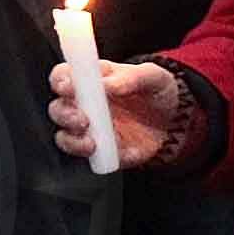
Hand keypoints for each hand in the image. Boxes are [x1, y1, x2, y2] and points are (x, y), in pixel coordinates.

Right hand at [53, 58, 192, 170]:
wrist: (175, 120)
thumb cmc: (157, 91)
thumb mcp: (152, 76)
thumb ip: (132, 77)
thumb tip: (108, 84)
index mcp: (90, 80)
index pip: (62, 77)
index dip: (60, 81)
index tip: (68, 88)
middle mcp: (83, 105)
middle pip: (58, 109)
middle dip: (65, 115)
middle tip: (84, 119)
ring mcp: (89, 130)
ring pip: (65, 137)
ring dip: (73, 140)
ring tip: (92, 142)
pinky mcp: (101, 151)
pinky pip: (90, 158)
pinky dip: (98, 157)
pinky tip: (113, 151)